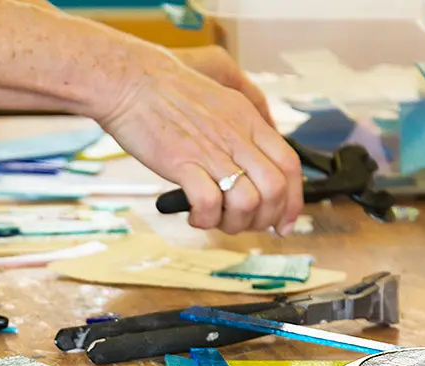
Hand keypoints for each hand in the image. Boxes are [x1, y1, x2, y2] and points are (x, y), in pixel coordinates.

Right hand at [98, 43, 302, 234]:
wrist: (132, 82)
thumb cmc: (167, 93)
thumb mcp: (219, 100)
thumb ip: (238, 129)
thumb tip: (248, 162)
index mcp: (248, 120)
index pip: (290, 165)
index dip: (293, 200)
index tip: (283, 222)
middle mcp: (236, 136)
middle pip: (275, 189)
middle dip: (266, 219)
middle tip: (245, 224)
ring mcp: (210, 151)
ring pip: (247, 201)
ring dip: (235, 222)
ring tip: (216, 220)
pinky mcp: (182, 163)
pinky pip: (208, 203)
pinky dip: (205, 219)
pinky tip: (194, 215)